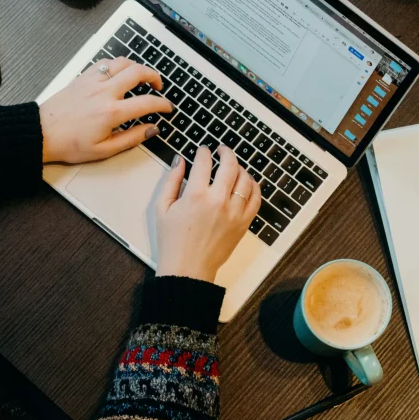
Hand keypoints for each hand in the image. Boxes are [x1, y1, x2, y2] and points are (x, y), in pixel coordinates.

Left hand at [39, 57, 172, 163]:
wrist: (42, 133)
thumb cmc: (69, 143)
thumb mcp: (104, 150)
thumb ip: (132, 138)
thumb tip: (151, 129)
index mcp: (111, 112)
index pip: (147, 102)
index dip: (163, 104)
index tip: (167, 107)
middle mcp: (104, 92)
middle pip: (138, 72)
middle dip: (154, 76)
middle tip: (158, 86)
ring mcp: (92, 81)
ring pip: (122, 62)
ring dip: (136, 67)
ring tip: (141, 78)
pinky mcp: (83, 77)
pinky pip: (105, 62)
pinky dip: (117, 65)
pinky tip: (119, 74)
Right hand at [155, 145, 260, 283]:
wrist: (188, 268)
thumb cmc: (172, 241)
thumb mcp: (162, 208)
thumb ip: (172, 180)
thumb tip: (179, 161)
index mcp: (196, 195)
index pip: (204, 162)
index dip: (203, 151)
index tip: (203, 150)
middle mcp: (218, 201)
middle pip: (230, 165)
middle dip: (226, 152)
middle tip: (222, 150)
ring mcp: (234, 212)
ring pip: (246, 179)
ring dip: (240, 168)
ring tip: (233, 167)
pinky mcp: (243, 223)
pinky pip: (256, 198)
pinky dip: (253, 186)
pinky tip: (246, 183)